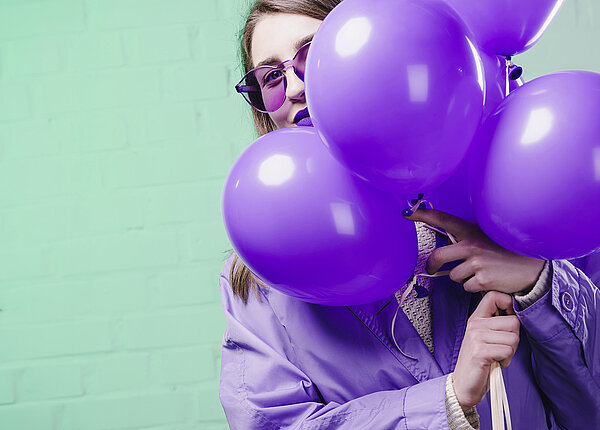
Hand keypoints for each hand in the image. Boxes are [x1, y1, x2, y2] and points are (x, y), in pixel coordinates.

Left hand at [405, 208, 544, 294]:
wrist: (533, 268)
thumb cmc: (507, 251)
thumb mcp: (487, 236)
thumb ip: (465, 239)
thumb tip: (445, 247)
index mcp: (471, 231)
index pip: (442, 219)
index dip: (423, 215)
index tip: (408, 213)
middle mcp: (471, 245)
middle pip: (437, 257)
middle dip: (432, 265)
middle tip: (431, 268)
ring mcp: (476, 263)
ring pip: (454, 276)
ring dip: (463, 277)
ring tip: (481, 271)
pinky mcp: (482, 280)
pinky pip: (467, 287)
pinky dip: (474, 286)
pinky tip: (488, 280)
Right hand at [452, 291, 519, 407]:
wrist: (464, 385)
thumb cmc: (481, 362)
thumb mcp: (487, 338)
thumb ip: (498, 324)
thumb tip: (516, 313)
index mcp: (476, 318)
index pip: (494, 296)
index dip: (508, 304)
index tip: (509, 318)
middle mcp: (475, 324)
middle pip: (513, 321)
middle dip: (514, 338)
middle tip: (501, 348)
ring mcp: (476, 337)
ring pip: (513, 338)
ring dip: (510, 352)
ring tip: (497, 356)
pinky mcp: (480, 351)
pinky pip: (507, 350)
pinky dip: (506, 360)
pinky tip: (495, 363)